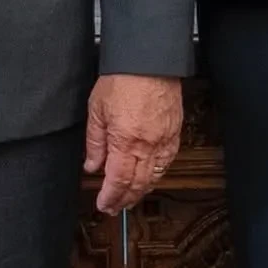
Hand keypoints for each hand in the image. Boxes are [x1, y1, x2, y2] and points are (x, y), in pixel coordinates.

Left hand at [84, 74, 182, 214]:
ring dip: (142, 191)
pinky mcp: (175, 131)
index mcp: (125, 141)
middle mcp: (147, 145)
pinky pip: (167, 161)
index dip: (110, 197)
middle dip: (125, 200)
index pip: (118, 181)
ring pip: (155, 176)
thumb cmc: (121, 79)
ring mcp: (164, 139)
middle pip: (137, 184)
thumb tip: (92, 165)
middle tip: (115, 208)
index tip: (103, 204)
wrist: (148, 60)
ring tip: (130, 197)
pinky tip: (150, 176)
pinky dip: (158, 174)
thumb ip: (95, 142)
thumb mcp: (96, 110)